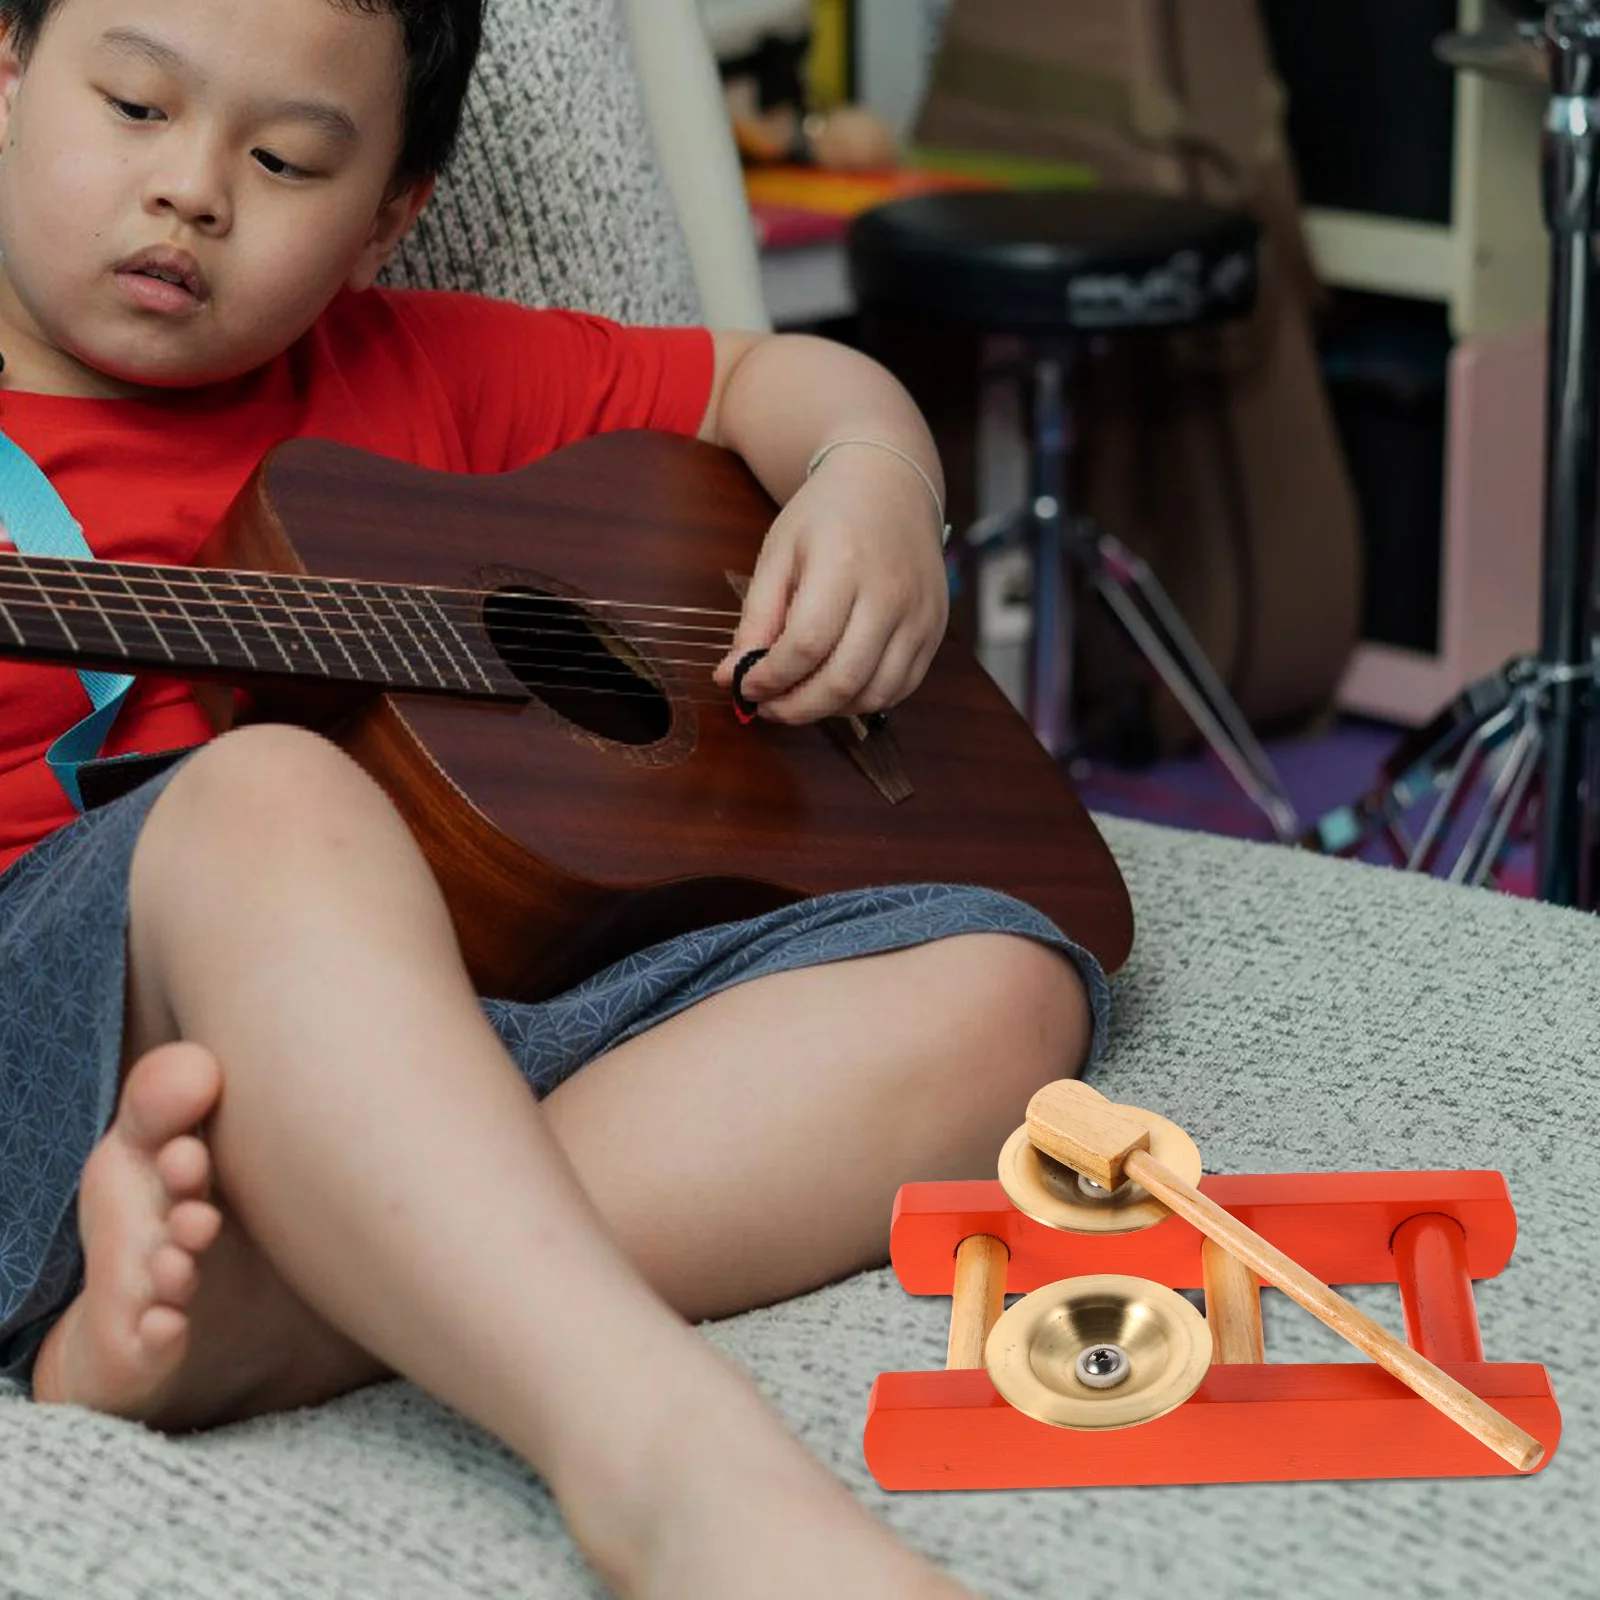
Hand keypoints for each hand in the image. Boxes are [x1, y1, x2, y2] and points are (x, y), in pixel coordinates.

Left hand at [713, 446, 948, 723]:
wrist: (890, 483)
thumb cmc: (828, 516)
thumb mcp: (779, 553)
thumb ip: (756, 617)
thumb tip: (731, 675)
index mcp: (843, 564)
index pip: (806, 645)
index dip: (770, 677)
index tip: (746, 686)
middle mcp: (890, 593)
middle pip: (843, 679)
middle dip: (796, 707)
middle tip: (768, 706)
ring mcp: (919, 615)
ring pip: (875, 694)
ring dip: (829, 710)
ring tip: (799, 698)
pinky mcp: (935, 630)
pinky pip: (901, 688)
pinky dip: (865, 700)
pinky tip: (836, 688)